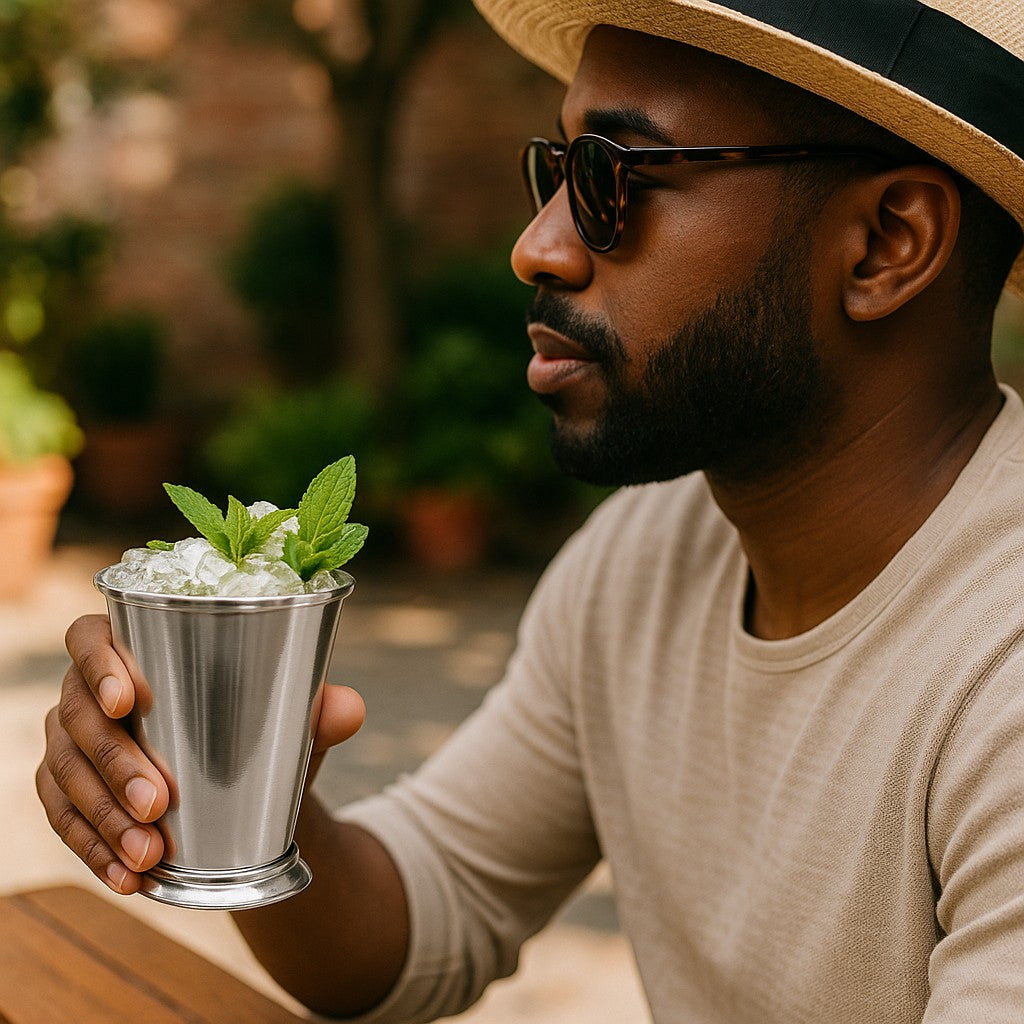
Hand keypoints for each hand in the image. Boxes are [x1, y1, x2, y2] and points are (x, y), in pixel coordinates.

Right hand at [36, 615, 365, 894]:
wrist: (250, 794)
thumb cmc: (260, 732)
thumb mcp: (289, 721)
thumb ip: (319, 710)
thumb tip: (348, 708)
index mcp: (133, 648)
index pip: (91, 638)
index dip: (98, 665)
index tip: (127, 701)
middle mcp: (89, 691)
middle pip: (79, 718)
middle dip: (116, 764)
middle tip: (158, 803)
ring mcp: (72, 744)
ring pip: (67, 775)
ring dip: (105, 818)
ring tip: (149, 852)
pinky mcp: (67, 795)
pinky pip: (65, 823)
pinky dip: (95, 852)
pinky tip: (128, 877)